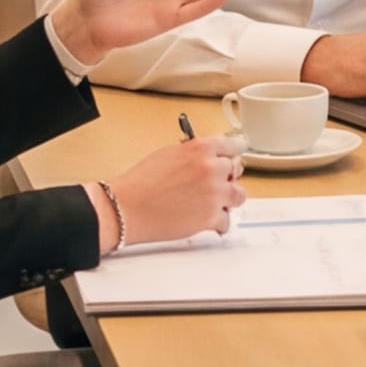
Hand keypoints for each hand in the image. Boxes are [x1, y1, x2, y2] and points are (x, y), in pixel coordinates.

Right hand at [107, 130, 243, 248]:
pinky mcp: (210, 217)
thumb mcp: (169, 153)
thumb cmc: (140, 182)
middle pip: (237, 169)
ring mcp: (214, 194)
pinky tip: (207, 220)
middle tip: (216, 182)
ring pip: (238, 195)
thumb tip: (207, 157)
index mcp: (201, 148)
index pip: (233, 145)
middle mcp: (211, 169)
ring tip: (213, 202)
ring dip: (228, 199)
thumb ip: (194, 153)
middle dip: (227, 176)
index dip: (232, 153)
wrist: (127, 207)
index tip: (234, 157)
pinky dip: (218, 222)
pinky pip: (226, 220)